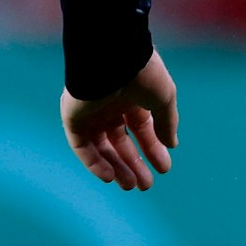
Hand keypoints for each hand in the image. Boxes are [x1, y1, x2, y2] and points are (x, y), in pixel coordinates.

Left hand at [61, 49, 177, 189]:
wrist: (114, 59)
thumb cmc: (143, 74)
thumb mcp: (164, 99)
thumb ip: (167, 123)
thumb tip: (172, 145)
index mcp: (134, 98)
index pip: (142, 130)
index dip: (153, 149)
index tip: (165, 167)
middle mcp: (111, 107)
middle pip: (122, 143)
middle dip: (135, 164)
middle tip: (146, 185)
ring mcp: (91, 114)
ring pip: (103, 148)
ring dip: (117, 167)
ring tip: (131, 186)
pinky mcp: (73, 119)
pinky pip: (82, 147)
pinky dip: (95, 163)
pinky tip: (110, 177)